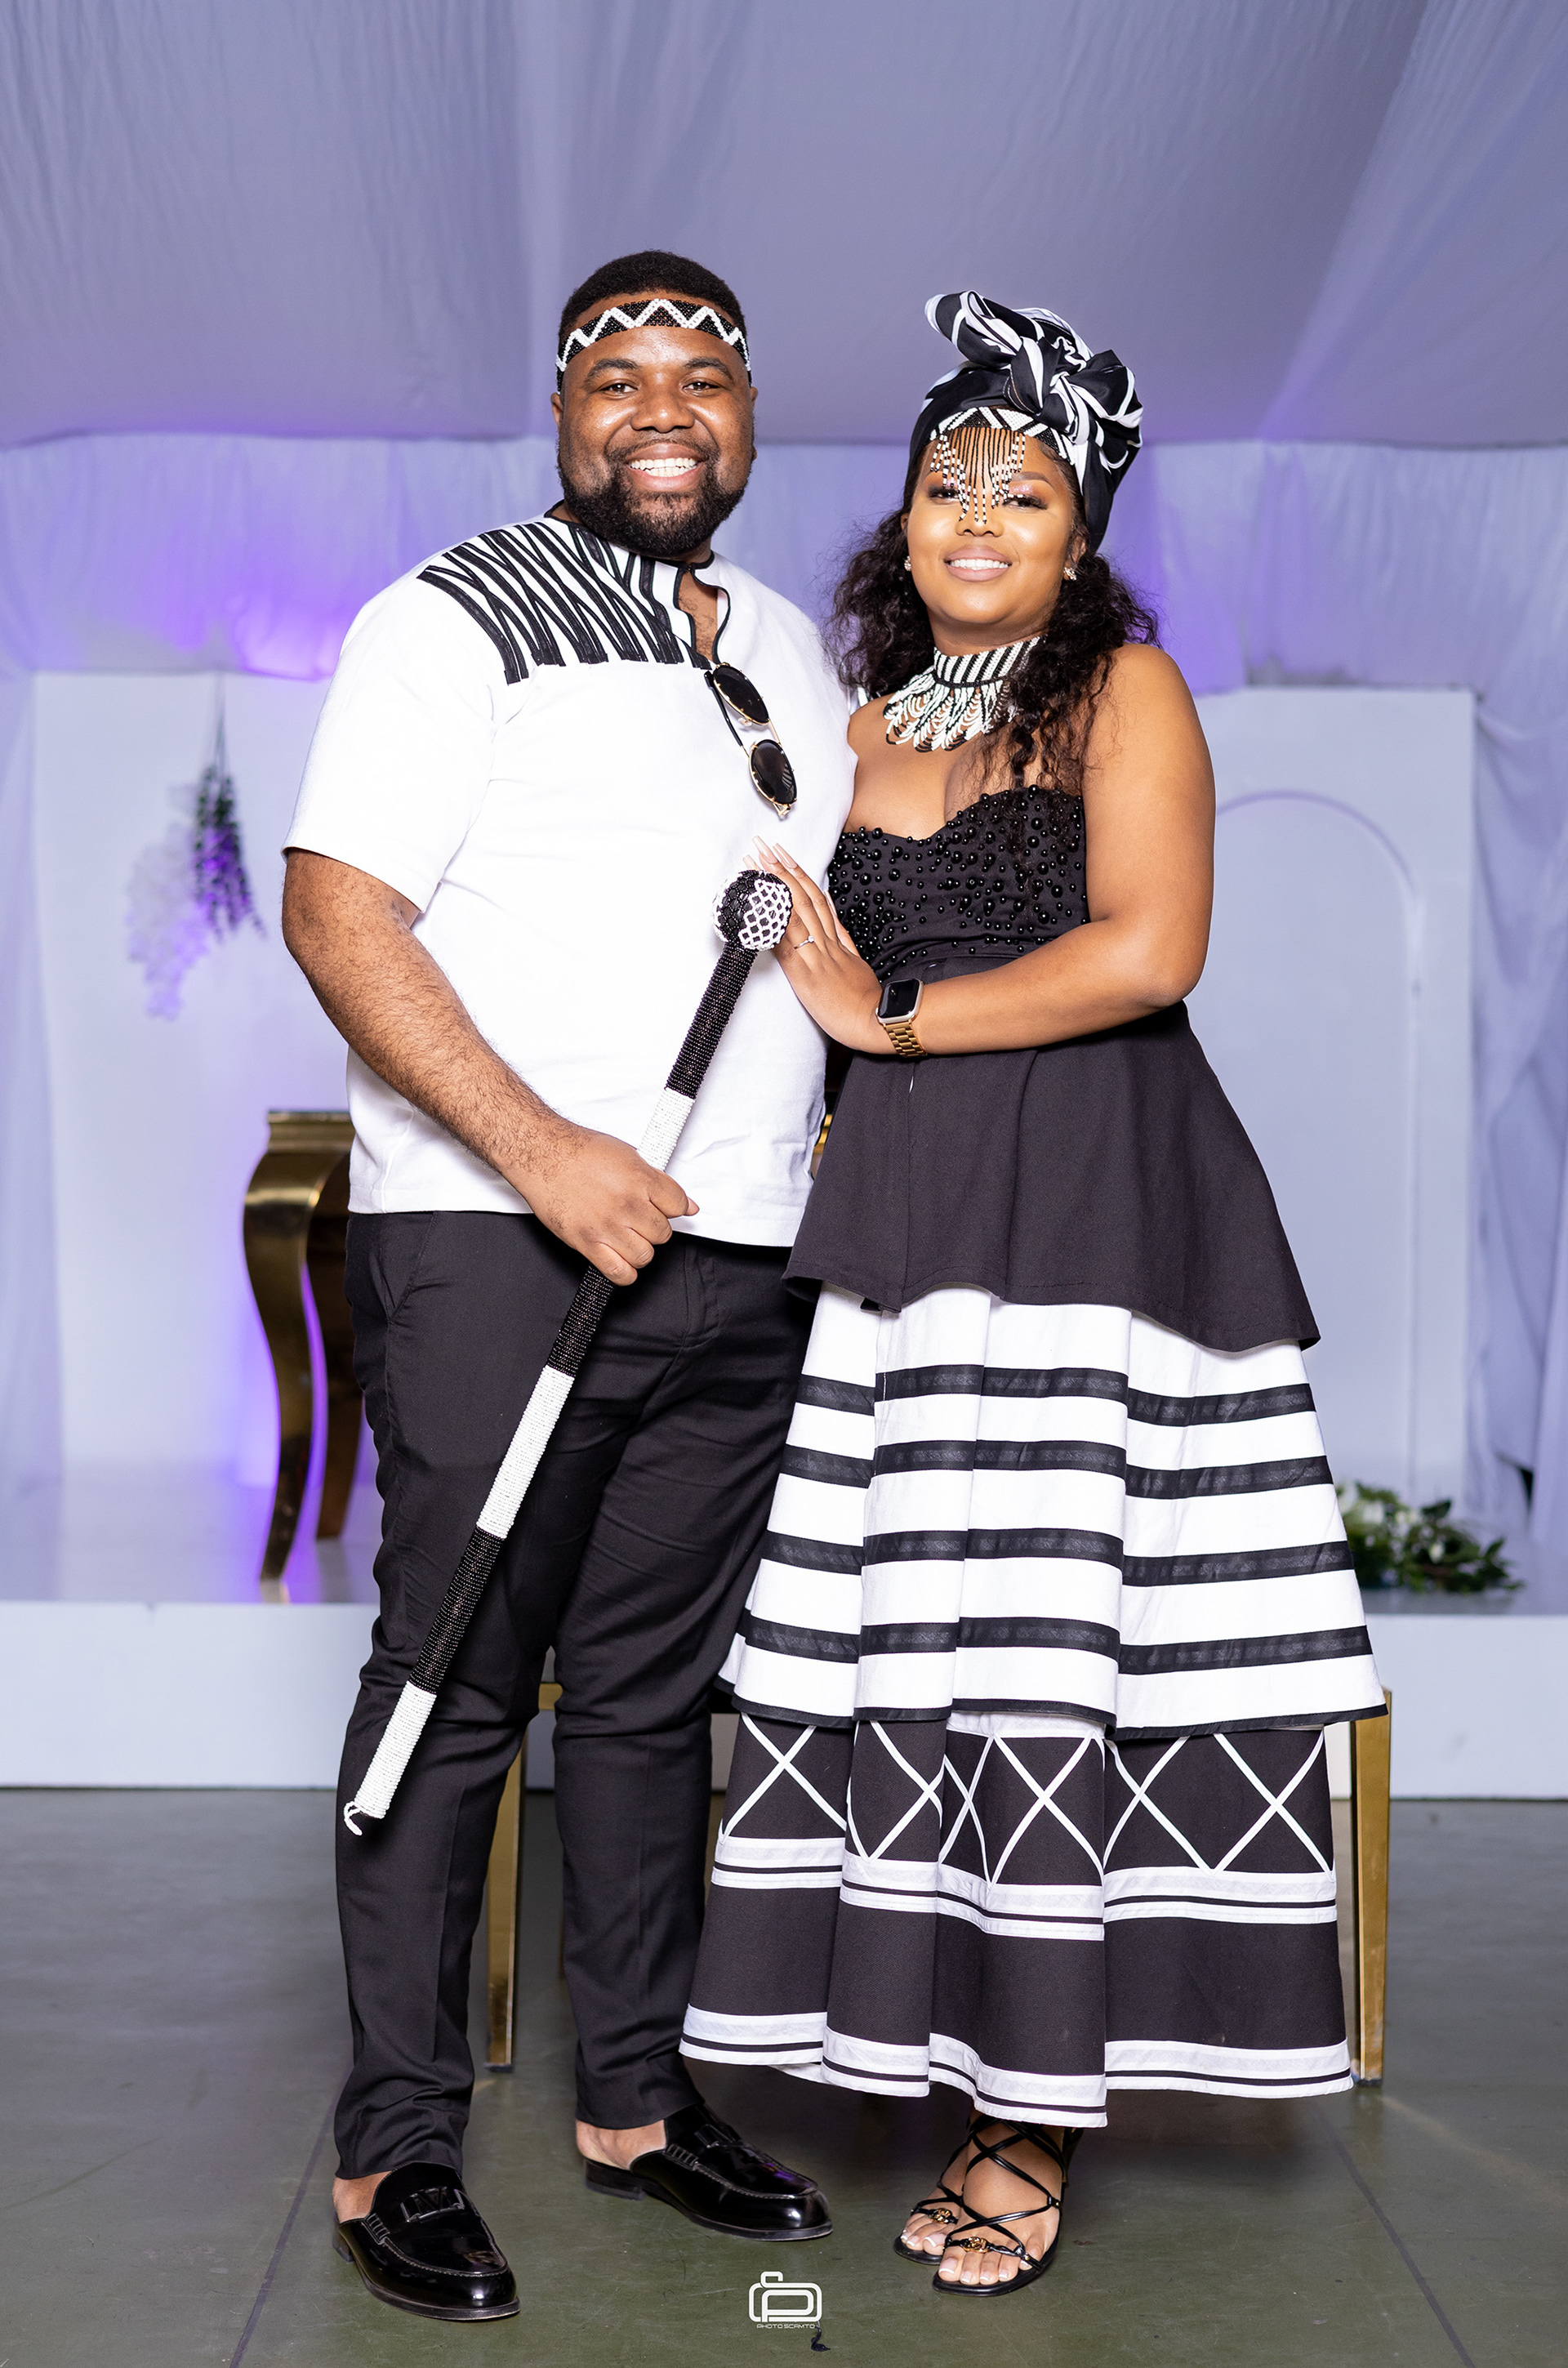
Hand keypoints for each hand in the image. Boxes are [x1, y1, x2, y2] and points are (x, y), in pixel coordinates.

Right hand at [509, 1120, 696, 1284]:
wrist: (541, 1155)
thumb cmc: (578, 1151)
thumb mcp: (627, 1155)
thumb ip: (658, 1180)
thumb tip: (685, 1203)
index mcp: (639, 1179)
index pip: (677, 1205)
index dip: (675, 1207)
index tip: (666, 1208)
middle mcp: (626, 1204)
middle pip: (662, 1234)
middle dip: (654, 1228)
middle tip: (641, 1220)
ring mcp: (607, 1226)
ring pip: (644, 1256)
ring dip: (640, 1249)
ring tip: (629, 1238)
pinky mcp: (587, 1243)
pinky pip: (619, 1273)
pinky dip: (625, 1272)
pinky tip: (621, 1259)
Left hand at [757, 842, 884, 1053]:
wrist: (874, 1020)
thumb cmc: (864, 999)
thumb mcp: (857, 962)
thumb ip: (843, 938)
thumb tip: (832, 916)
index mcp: (835, 940)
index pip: (815, 897)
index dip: (797, 874)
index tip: (782, 854)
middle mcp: (824, 943)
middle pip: (801, 897)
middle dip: (781, 869)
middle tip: (762, 847)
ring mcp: (815, 956)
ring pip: (794, 912)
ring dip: (773, 887)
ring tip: (756, 865)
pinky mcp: (806, 974)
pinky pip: (787, 944)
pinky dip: (774, 923)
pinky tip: (763, 907)